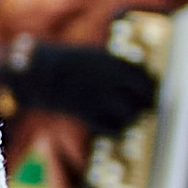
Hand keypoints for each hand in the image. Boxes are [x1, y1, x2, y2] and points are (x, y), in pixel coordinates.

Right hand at [0, 37, 158, 133]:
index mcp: (115, 63)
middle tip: (141, 108)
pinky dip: (114, 129)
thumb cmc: (65, 64)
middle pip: (145, 98)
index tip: (150, 93)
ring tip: (123, 118)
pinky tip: (109, 126)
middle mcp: (113, 80)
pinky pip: (113, 128)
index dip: (151, 87)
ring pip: (131, 115)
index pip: (147, 78)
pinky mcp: (89, 114)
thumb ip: (115, 69)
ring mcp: (102, 98)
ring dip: (130, 118)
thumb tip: (135, 83)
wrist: (37, 72)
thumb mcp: (94, 57)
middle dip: (145, 104)